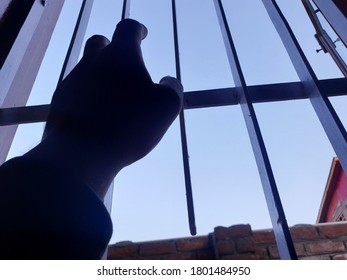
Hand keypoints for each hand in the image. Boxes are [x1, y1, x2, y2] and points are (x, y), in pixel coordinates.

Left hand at [43, 19, 182, 167]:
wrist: (82, 153)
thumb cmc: (130, 125)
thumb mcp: (166, 107)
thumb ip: (173, 88)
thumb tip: (169, 81)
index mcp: (120, 56)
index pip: (128, 28)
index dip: (137, 29)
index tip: (142, 34)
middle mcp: (92, 63)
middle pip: (100, 43)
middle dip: (112, 48)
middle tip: (124, 62)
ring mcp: (73, 82)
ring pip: (87, 69)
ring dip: (101, 75)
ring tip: (114, 97)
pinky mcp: (60, 102)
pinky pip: (78, 91)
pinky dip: (90, 95)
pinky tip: (98, 113)